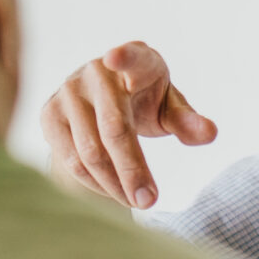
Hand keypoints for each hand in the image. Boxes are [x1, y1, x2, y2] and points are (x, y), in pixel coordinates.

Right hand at [39, 41, 217, 209]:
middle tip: (148, 202)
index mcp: (135, 60)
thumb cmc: (143, 101)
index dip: (122, 56)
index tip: (114, 58)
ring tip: (135, 202)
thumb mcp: (169, 107)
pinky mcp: (49, 114)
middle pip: (114, 128)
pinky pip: (70, 160)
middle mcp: (96, 72)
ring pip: (89, 151)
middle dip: (132, 170)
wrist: (99, 100)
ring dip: (113, 184)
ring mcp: (68, 91)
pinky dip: (93, 183)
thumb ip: (187, 120)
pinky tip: (112, 192)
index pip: (129, 55)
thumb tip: (210, 134)